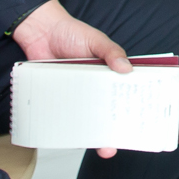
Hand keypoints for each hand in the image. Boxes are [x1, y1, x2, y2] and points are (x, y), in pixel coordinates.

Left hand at [12, 0, 130, 158]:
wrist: (40, 32)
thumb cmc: (70, 32)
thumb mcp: (96, 40)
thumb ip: (112, 52)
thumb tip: (128, 68)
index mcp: (108, 74)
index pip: (123, 94)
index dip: (131, 110)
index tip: (138, 125)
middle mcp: (94, 87)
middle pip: (105, 113)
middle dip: (112, 131)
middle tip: (113, 145)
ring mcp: (76, 95)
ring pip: (85, 119)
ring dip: (90, 134)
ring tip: (95, 146)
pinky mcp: (58, 98)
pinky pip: (64, 116)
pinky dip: (67, 127)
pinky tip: (70, 136)